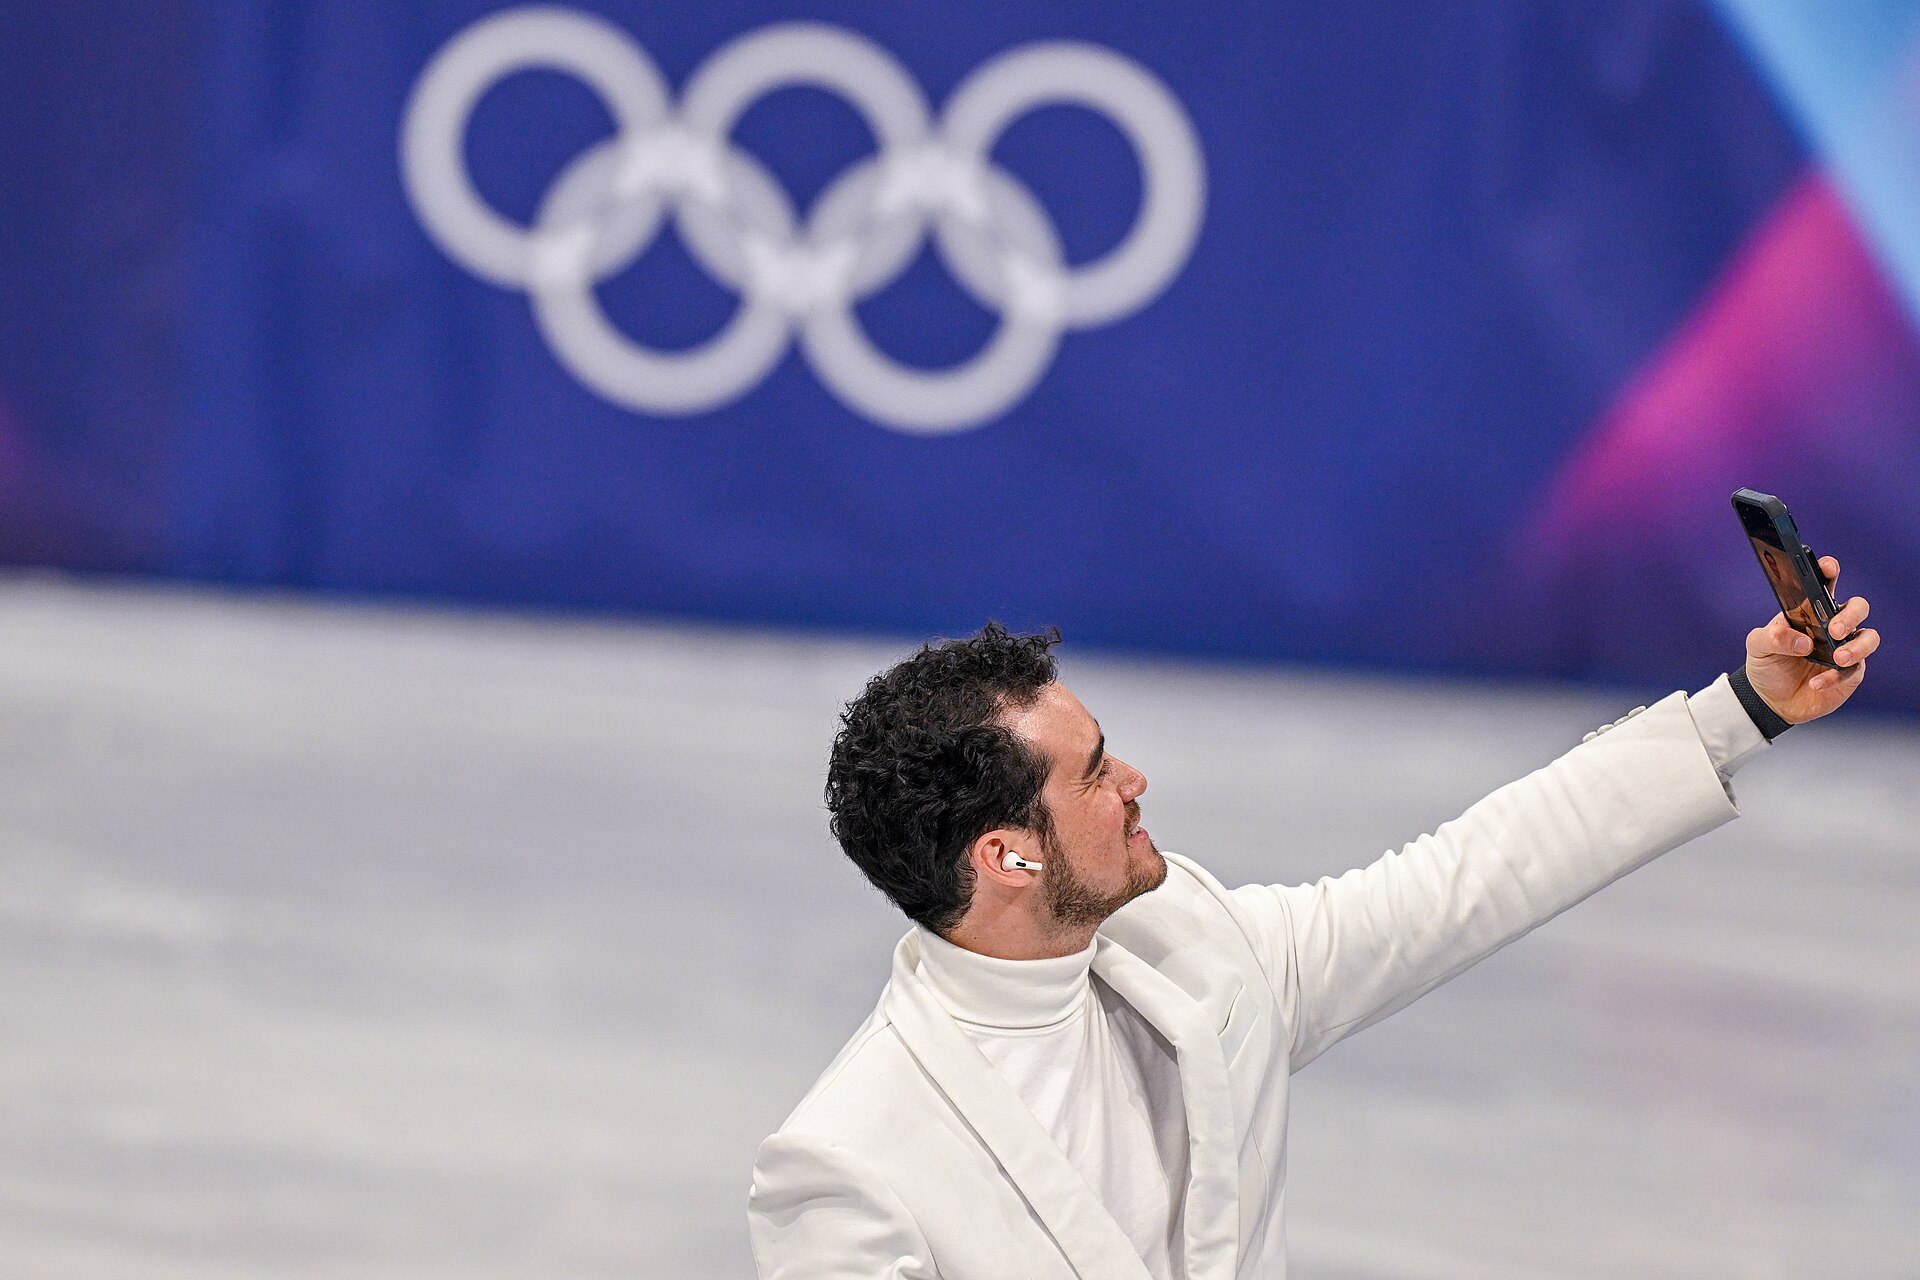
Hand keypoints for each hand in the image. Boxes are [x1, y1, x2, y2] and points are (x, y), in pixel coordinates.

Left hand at [1745, 556, 1879, 723]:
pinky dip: (1835, 677)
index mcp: (1809, 611)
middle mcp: (1831, 625)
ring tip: (1837, 658)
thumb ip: (1771, 637)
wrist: (1770, 699)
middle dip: (1851, 614)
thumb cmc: (1767, 664)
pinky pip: (1854, 670)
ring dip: (1857, 647)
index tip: (1829, 568)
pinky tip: (1816, 683)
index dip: (1829, 572)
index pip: (1824, 585)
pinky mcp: (1850, 672)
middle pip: (1857, 607)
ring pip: (1869, 637)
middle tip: (1834, 629)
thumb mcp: (1757, 646)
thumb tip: (1803, 642)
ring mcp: (1844, 648)